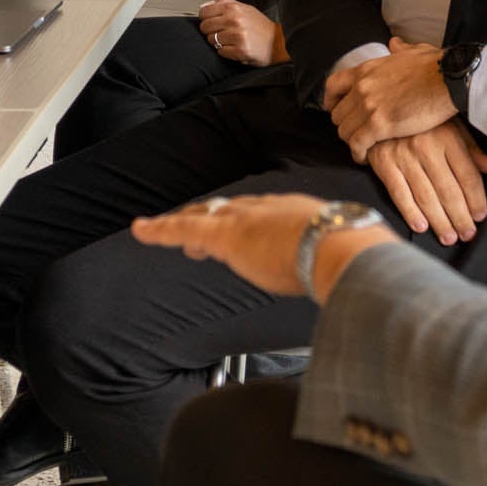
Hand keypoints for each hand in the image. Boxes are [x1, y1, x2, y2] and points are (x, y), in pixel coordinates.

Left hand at [131, 192, 328, 294]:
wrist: (339, 247)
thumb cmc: (346, 256)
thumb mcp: (334, 256)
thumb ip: (326, 262)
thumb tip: (337, 277)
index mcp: (292, 212)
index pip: (259, 214)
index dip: (243, 221)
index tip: (241, 230)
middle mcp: (265, 208)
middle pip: (227, 210)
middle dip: (208, 218)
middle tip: (194, 227)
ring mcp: (243, 219)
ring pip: (203, 216)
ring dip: (184, 224)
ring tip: (162, 230)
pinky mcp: (223, 234)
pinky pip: (182, 229)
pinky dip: (160, 229)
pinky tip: (140, 230)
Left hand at [199, 0, 283, 66]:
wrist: (278, 42)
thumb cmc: (261, 27)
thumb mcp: (245, 8)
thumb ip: (224, 4)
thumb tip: (204, 6)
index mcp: (233, 8)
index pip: (204, 12)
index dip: (206, 19)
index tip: (213, 22)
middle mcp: (234, 20)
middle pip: (205, 27)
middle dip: (212, 32)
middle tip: (223, 33)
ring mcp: (237, 35)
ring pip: (212, 40)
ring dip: (219, 43)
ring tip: (232, 41)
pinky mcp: (240, 50)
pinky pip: (221, 52)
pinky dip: (226, 52)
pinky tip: (236, 48)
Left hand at [332, 38, 458, 161]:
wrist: (450, 78)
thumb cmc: (437, 65)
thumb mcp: (413, 51)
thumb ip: (400, 49)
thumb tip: (395, 43)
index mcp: (367, 69)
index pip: (332, 86)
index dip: (332, 102)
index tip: (338, 110)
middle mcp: (362, 87)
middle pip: (338, 114)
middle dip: (346, 126)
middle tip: (358, 134)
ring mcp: (369, 106)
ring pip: (345, 132)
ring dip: (353, 142)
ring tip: (364, 148)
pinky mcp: (380, 124)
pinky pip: (357, 144)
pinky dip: (358, 154)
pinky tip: (365, 158)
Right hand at [367, 121, 486, 245]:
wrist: (381, 108)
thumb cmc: (422, 121)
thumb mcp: (451, 126)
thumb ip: (472, 149)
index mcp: (448, 137)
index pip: (468, 175)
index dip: (476, 199)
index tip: (480, 216)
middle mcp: (427, 147)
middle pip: (449, 190)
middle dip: (460, 217)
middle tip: (467, 234)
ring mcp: (404, 156)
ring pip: (426, 196)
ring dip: (439, 221)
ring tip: (449, 238)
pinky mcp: (384, 163)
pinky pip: (399, 193)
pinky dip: (410, 212)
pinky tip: (421, 227)